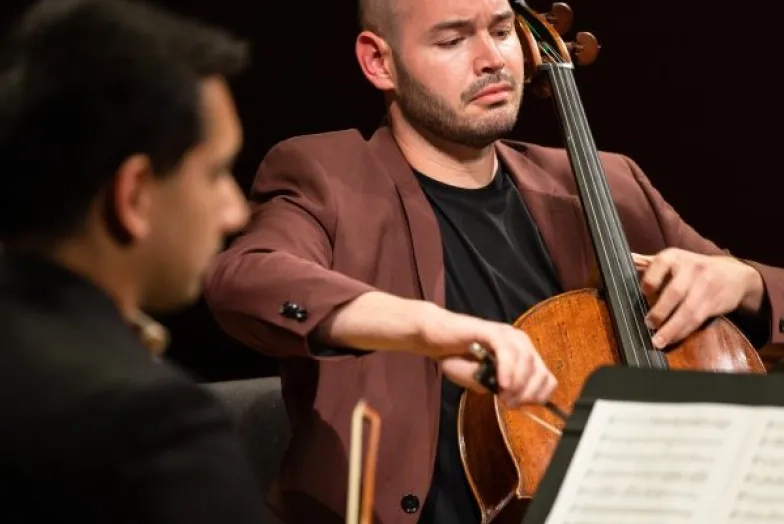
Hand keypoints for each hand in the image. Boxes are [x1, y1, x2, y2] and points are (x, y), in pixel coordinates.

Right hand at [414, 306, 556, 407]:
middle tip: (510, 404)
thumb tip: (514, 396)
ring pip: (527, 360)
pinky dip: (508, 369)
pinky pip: (507, 351)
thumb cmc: (455, 358)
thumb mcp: (479, 382)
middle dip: (529, 393)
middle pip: (541, 371)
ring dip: (518, 384)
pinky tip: (502, 383)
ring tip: (504, 396)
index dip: (538, 396)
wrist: (433, 338)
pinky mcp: (491, 330)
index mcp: (521, 355)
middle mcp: (519, 343)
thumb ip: (498, 388)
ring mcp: (506, 334)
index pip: (546, 378)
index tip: (520, 407)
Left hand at [632, 248, 762, 347]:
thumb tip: (627, 259)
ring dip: (671, 328)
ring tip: (657, 340)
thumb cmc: (694, 268)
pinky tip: (672, 338)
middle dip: (660, 311)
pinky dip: (682, 331)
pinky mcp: (714, 302)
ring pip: (687, 310)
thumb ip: (650, 263)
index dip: (649, 281)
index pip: (659, 265)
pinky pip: (696, 319)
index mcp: (675, 256)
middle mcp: (691, 268)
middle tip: (648, 323)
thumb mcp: (674, 260)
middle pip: (674, 292)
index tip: (642, 294)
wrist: (735, 273)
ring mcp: (705, 285)